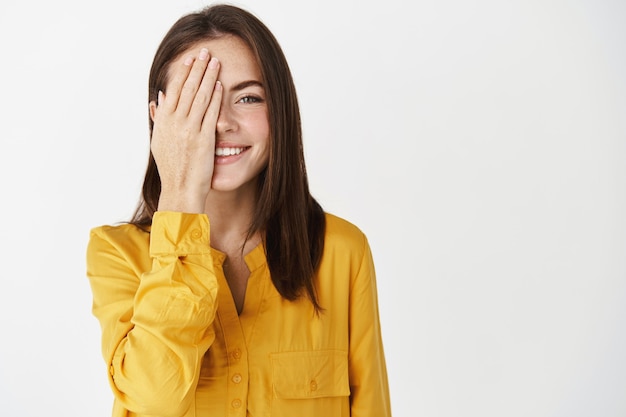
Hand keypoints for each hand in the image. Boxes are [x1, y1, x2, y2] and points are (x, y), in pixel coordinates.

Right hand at [150, 48, 221, 212]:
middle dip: (197, 68)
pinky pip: (209, 113)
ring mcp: (189, 130)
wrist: (180, 189)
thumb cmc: (172, 168)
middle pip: (187, 89)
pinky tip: (219, 85)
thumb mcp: (160, 141)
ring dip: (208, 77)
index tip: (189, 59)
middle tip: (205, 52)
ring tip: (215, 62)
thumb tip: (158, 99)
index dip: (182, 73)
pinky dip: (214, 98)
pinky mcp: (203, 139)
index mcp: (163, 122)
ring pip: (199, 97)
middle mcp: (174, 124)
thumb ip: (160, 118)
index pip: (173, 90)